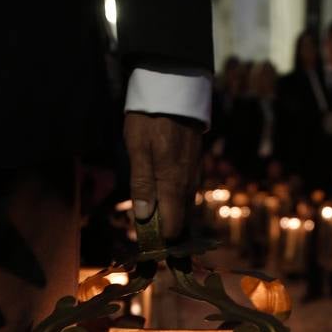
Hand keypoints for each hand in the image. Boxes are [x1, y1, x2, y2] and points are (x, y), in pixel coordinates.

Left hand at [124, 112, 202, 238]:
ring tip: (155, 222)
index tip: (146, 244)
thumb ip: (141, 183)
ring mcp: (193, 176)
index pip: (172, 227)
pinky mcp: (195, 168)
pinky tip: (164, 201)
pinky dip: (176, 204)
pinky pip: (187, 195)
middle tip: (150, 239)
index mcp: (173, 183)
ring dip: (172, 219)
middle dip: (166, 233)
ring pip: (185, 209)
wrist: (175, 88)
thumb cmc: (150, 116)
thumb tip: (144, 217)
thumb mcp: (137, 147)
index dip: (160, 240)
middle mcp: (188, 185)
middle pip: (181, 222)